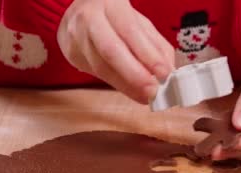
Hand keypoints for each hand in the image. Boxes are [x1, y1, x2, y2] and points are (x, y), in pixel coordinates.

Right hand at [57, 0, 174, 103]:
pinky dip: (118, 84)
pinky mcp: (71, 54)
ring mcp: (76, 37)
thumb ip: (155, 45)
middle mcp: (89, 18)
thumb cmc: (113, 17)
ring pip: (102, 68)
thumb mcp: (137, 23)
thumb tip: (169, 72)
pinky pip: (97, 74)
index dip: (148, 55)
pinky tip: (131, 90)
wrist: (76, 14)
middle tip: (153, 92)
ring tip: (145, 96)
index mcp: (110, 4)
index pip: (130, 32)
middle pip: (111, 51)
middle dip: (134, 76)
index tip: (164, 74)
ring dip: (127, 85)